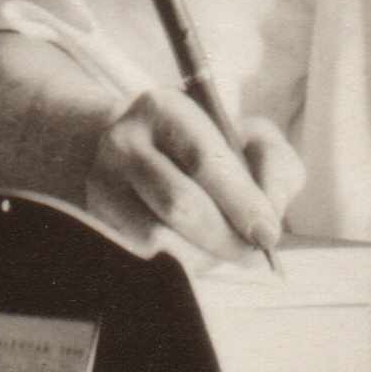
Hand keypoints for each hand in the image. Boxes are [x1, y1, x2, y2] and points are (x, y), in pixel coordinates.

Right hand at [82, 90, 303, 263]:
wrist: (145, 153)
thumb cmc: (213, 149)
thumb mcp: (251, 140)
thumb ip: (275, 168)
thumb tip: (267, 219)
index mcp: (164, 108)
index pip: (204, 160)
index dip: (241, 202)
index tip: (268, 234)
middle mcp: (123, 141)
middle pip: (178, 203)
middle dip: (226, 236)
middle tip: (254, 253)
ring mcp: (100, 183)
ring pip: (158, 238)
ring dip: (203, 254)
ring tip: (223, 247)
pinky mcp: (95, 221)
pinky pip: (142, 257)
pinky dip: (180, 263)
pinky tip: (196, 251)